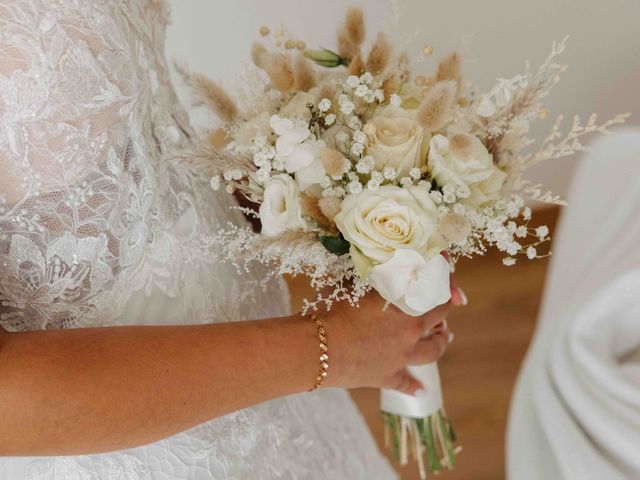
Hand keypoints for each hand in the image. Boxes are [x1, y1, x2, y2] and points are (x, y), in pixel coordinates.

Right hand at [322, 281, 465, 394]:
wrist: (317, 346)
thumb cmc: (331, 309)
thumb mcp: (352, 283)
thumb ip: (371, 275)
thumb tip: (378, 264)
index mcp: (405, 301)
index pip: (434, 287)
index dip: (443, 282)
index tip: (444, 279)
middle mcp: (410, 328)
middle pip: (438, 316)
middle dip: (443, 310)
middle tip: (444, 306)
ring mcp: (402, 355)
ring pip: (433, 350)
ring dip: (441, 341)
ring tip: (445, 336)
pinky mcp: (388, 376)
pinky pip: (407, 383)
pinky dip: (414, 386)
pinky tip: (421, 390)